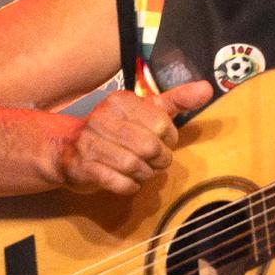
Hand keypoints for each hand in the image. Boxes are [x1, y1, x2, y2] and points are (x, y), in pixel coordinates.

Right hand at [54, 80, 214, 196]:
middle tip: (153, 162)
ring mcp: (91, 143)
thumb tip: (208, 88)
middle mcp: (103, 118)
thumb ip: (176, 100)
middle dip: (158, 161)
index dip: (168, 140)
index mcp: (120, 101)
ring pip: (135, 166)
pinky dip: (129, 186)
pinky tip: (126, 181)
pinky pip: (120, 183)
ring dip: (144, 175)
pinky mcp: (84, 167)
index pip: (162, 124)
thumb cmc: (113, 132)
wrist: (66, 150)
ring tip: (140, 172)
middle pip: (150, 147)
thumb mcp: (144, 112)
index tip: (161, 142)